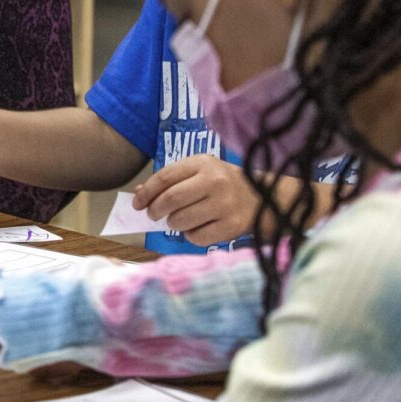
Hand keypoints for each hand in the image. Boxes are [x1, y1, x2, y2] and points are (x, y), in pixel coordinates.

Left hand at [134, 154, 257, 247]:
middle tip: (153, 214)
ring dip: (172, 223)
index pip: (165, 177)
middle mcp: (214, 182)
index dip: (146, 192)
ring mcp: (225, 204)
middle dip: (155, 210)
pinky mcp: (232, 226)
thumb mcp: (197, 172)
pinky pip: (198, 237)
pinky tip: (195, 229)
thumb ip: (170, 181)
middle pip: (171, 199)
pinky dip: (189, 236)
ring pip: (182, 220)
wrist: (263, 197)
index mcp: (202, 163)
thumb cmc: (221, 183)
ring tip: (176, 221)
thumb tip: (139, 194)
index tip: (137, 203)